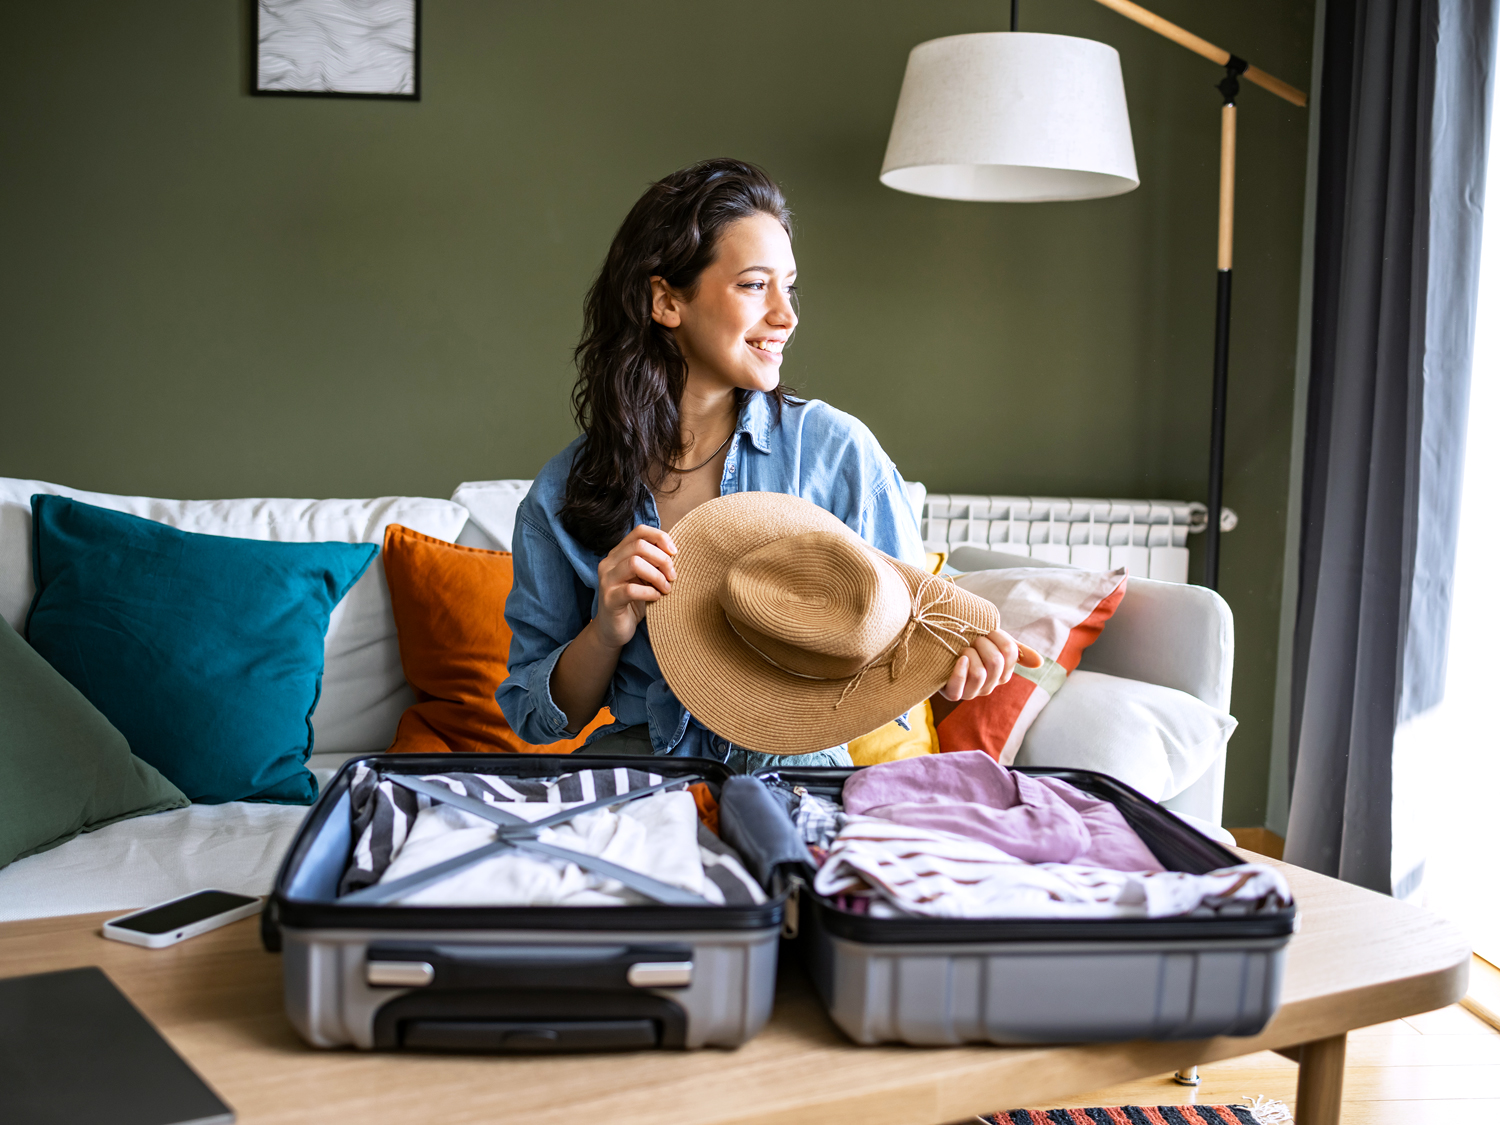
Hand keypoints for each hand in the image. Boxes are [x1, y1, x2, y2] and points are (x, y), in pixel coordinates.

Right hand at [591, 524, 677, 649]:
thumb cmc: (634, 602)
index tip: (675, 552)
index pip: (639, 531)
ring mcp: (607, 581)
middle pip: (639, 546)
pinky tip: (656, 598)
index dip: (660, 537)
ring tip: (666, 588)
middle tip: (673, 576)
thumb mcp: (644, 578)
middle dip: (662, 559)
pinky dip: (650, 592)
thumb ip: (653, 562)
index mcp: (618, 554)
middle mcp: (609, 563)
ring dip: (657, 575)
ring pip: (634, 563)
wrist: (613, 631)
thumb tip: (674, 551)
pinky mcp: (609, 599)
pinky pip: (631, 590)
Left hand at [938, 628, 1019, 701]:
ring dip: (969, 654)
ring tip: (963, 649)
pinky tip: (959, 659)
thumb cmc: (971, 646)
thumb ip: (1016, 650)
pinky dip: (959, 670)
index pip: (1010, 652)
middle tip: (973, 639)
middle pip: (995, 662)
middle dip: (982, 643)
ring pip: (979, 673)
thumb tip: (1040, 662)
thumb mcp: (994, 644)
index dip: (998, 637)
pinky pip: (959, 687)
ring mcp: (972, 692)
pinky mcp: (953, 694)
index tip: (987, 631)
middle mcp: (990, 685)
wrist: (942, 649)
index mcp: (1004, 673)